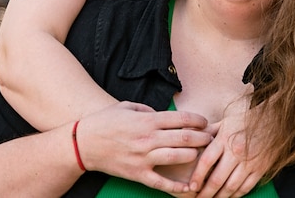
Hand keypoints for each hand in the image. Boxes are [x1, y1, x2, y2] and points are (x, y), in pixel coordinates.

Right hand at [79, 101, 212, 194]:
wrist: (83, 143)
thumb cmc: (104, 122)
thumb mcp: (125, 106)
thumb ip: (147, 108)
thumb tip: (163, 114)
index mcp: (146, 120)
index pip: (181, 119)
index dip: (198, 120)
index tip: (205, 122)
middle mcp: (148, 138)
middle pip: (184, 138)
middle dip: (203, 138)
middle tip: (212, 138)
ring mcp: (143, 157)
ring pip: (177, 157)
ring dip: (194, 156)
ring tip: (202, 156)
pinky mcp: (138, 174)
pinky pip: (161, 182)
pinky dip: (176, 186)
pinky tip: (189, 187)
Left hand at [188, 108, 267, 196]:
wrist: (274, 121)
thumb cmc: (245, 121)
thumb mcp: (224, 122)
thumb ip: (207, 132)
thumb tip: (187, 136)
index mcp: (225, 139)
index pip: (206, 161)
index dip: (197, 176)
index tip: (191, 186)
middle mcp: (236, 152)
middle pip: (217, 178)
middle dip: (206, 192)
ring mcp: (249, 162)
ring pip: (231, 186)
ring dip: (220, 197)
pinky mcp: (260, 169)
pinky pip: (246, 187)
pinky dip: (236, 195)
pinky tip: (228, 197)